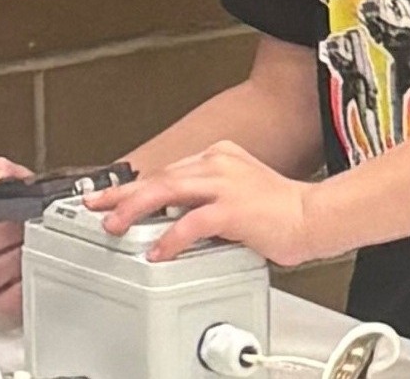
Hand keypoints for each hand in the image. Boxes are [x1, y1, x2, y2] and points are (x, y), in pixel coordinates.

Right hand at [0, 157, 34, 317]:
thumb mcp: (24, 186)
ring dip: (11, 259)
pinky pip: (5, 299)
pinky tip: (33, 272)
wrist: (64, 237)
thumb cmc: (37, 215)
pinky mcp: (5, 301)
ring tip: (32, 246)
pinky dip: (21, 287)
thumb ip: (6, 174)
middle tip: (21, 226)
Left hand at [93, 143, 334, 266]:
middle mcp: (218, 163)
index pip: (166, 170)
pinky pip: (192, 223)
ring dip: (135, 210)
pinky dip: (170, 238)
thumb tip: (173, 219)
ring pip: (167, 191)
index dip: (132, 185)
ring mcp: (225, 184)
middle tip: (96, 206)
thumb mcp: (236, 194)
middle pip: (159, 177)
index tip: (107, 194)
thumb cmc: (280, 211)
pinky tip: (158, 252)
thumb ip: (205, 199)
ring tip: (113, 227)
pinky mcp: (233, 209)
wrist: (314, 216)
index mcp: (218, 156)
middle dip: (122, 194)